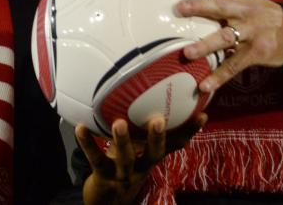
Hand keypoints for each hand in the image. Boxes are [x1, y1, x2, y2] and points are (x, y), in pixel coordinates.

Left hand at [77, 113, 205, 204]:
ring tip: (119, 123)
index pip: (176, 143)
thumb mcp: (141, 147)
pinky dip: (87, 142)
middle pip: (154, 153)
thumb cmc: (126, 162)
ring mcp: (124, 173)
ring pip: (125, 158)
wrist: (108, 198)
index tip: (202, 114)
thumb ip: (147, 127)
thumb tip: (154, 88)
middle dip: (157, 137)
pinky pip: (95, 159)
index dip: (190, 131)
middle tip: (158, 120)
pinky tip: (80, 127)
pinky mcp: (104, 176)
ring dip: (122, 140)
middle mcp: (142, 165)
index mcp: (153, 156)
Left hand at [173, 0, 282, 92]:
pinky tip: (204, 86)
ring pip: (225, 38)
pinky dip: (218, 77)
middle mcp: (243, 11)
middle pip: (219, 7)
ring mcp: (250, 33)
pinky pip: (234, 66)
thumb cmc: (259, 13)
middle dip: (199, 7)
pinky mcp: (255, 53)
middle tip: (179, 8)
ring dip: (205, 45)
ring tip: (187, 53)